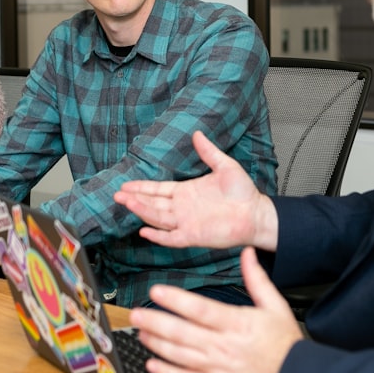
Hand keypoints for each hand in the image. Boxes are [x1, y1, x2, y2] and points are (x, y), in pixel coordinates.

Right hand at [114, 130, 277, 250]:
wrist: (256, 213)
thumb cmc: (243, 192)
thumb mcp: (225, 166)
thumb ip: (209, 152)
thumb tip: (197, 133)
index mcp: (186, 192)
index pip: (158, 190)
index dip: (142, 187)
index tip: (125, 185)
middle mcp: (182, 208)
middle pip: (152, 203)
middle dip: (134, 198)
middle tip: (117, 195)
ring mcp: (186, 223)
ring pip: (157, 218)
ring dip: (142, 211)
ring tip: (126, 203)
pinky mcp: (194, 236)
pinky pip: (171, 238)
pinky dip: (158, 236)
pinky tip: (144, 230)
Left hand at [130, 247, 303, 372]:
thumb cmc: (283, 343)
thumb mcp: (275, 306)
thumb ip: (257, 279)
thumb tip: (247, 253)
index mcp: (237, 324)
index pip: (200, 309)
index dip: (176, 300)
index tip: (157, 291)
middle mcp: (224, 347)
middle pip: (182, 333)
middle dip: (155, 322)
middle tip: (135, 314)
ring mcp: (218, 370)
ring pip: (179, 356)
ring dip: (156, 344)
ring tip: (141, 332)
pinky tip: (153, 363)